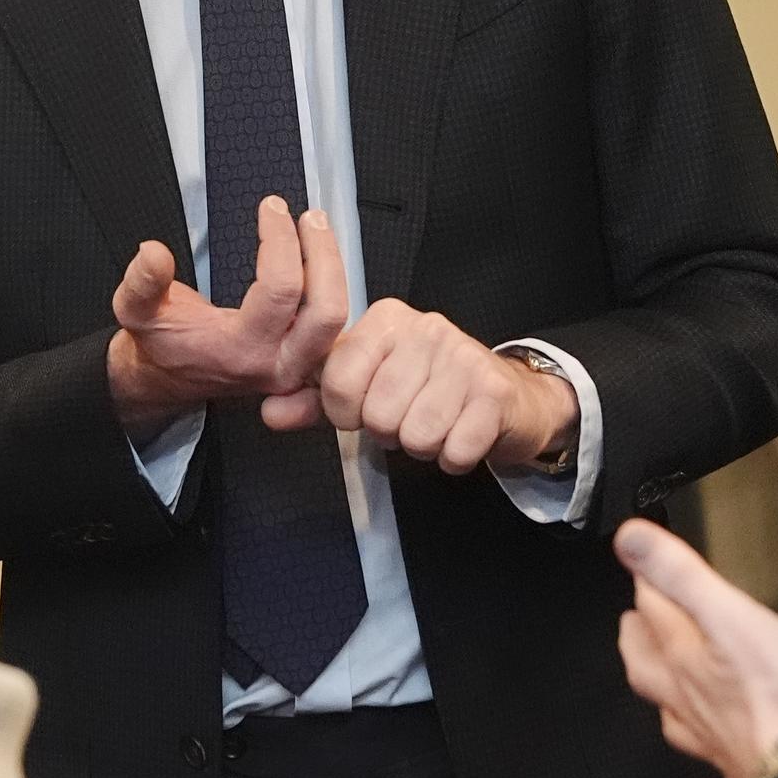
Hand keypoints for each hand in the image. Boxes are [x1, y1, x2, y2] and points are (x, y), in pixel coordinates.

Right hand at [105, 197, 347, 437]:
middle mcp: (277, 363)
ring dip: (334, 268)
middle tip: (310, 218)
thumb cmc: (162, 343)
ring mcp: (297, 365)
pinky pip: (336, 325)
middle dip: (324, 255)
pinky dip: (333, 287)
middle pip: (327, 310)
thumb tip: (153, 254)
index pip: (280, 291)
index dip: (281, 241)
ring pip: (339, 318)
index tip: (272, 208)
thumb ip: (141, 283)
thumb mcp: (136, 312)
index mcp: (240, 350)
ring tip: (317, 229)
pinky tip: (321, 258)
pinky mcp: (306, 359)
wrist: (170, 377)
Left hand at [292, 298, 577, 473]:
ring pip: (415, 436)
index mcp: (387, 320)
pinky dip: (454, 457)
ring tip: (438, 423)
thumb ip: (315, 399)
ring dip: (424, 446)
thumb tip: (270, 411)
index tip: (368, 406)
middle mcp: (426, 328)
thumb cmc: (429, 390)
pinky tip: (462, 434)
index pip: (338, 381)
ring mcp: (464, 356)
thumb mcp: (368, 386)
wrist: (507, 398)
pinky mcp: (493, 391)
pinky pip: (453, 451)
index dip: (347, 412)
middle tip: (411, 415)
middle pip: (377, 415)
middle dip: (391, 432)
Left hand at [614, 519, 777, 777]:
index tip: (641, 562)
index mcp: (682, 659)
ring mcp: (712, 736)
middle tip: (636, 619)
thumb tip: (628, 539)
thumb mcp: (729, 615)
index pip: (650, 612)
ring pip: (672, 715)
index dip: (645, 582)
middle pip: (649, 667)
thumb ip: (680, 576)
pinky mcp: (741, 766)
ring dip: (663, 696)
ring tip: (662, 680)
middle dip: (640, 639)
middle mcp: (688, 699)